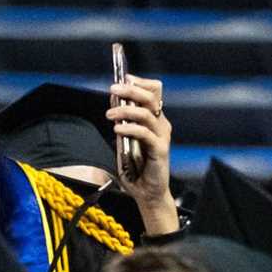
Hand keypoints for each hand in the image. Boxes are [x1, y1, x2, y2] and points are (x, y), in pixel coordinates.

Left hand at [108, 74, 178, 233]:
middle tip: (113, 90)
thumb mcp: (125, 139)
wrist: (146, 192)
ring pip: (146, 113)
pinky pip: (144, 133)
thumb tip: (113, 102)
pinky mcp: (160, 150)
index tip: (123, 79)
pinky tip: (117, 129)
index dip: (140, 82)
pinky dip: (129, 128)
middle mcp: (160, 124)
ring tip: (109, 115)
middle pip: (151, 96)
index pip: (154, 91)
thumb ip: (122, 122)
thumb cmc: (136, 166)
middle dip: (130, 90)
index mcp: (154, 119)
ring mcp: (162, 136)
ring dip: (125, 110)